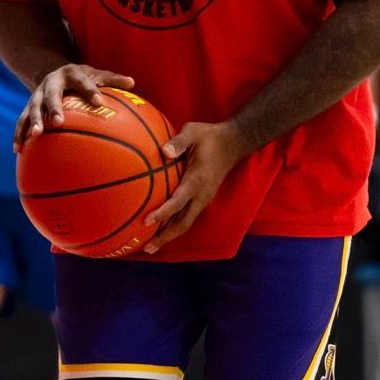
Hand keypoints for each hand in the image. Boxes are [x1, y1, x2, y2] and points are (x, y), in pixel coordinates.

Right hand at [15, 65, 134, 150]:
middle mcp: (51, 83)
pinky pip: (22, 121)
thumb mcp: (97, 74)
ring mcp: (37, 95)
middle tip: (59, 122)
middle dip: (54, 108)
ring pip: (33, 108)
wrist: (53, 72)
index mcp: (70, 73)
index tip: (99, 101)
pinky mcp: (28, 107)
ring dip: (33, 121)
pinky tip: (18, 150)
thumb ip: (113, 80)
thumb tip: (132, 82)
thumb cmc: (82, 78)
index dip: (90, 90)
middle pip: (51, 95)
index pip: (82, 81)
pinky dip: (19, 134)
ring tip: (36, 136)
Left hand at [144, 120, 249, 253]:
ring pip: (185, 223)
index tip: (146, 221)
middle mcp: (201, 195)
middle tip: (146, 248)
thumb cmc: (209, 136)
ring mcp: (203, 198)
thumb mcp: (193, 131)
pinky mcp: (202, 198)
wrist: (233, 143)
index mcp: (197, 180)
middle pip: (183, 223)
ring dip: (169, 235)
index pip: (178, 201)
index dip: (163, 212)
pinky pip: (187, 217)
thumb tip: (163, 151)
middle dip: (165, 237)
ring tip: (150, 246)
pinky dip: (174, 226)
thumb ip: (178, 142)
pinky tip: (161, 229)